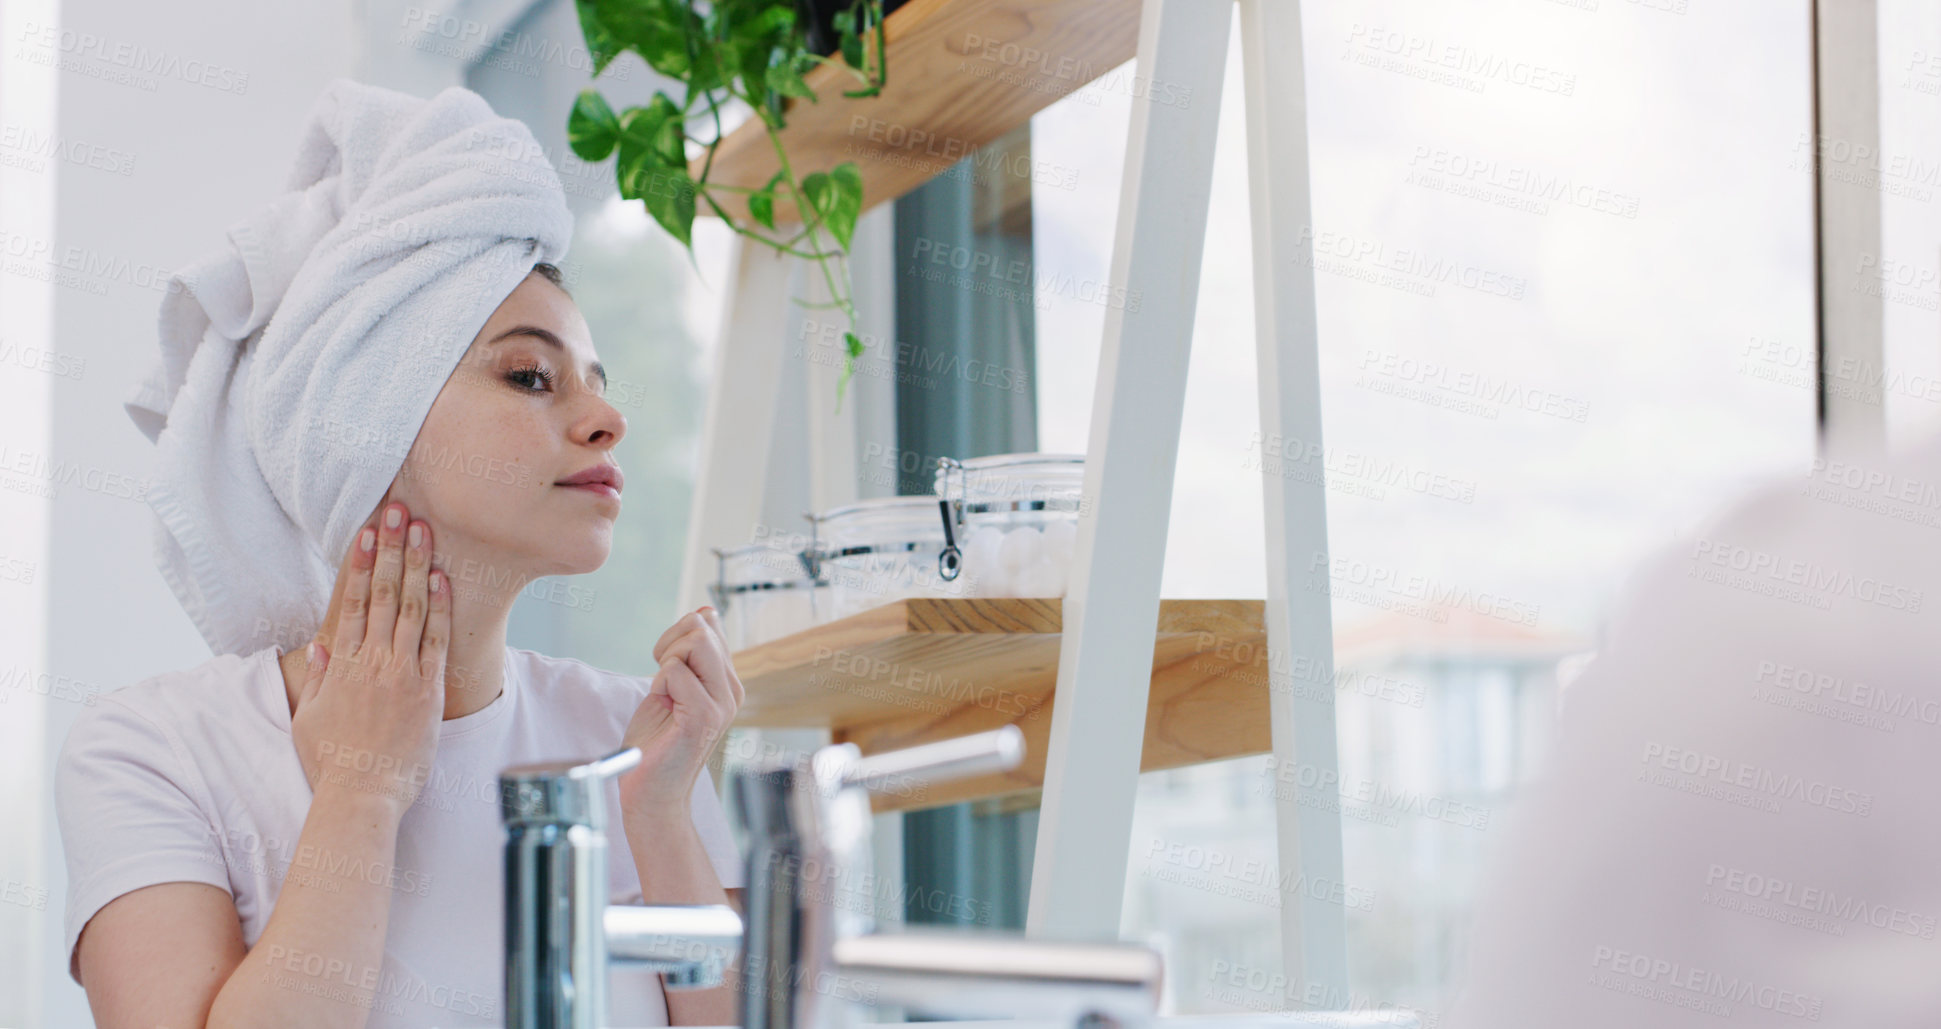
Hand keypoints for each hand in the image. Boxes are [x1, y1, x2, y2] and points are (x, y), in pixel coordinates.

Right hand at [290, 500, 450, 819]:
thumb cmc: (334, 763)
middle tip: (396, 511)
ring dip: (416, 564)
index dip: (361, 564)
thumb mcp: (308, 717)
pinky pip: (435, 640)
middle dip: (390, 548)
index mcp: (341, 665)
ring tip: (421, 529)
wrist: (362, 795)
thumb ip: (314, 678)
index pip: (352, 602)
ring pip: (409, 607)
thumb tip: (319, 644)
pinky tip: (442, 578)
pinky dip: (439, 607)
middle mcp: (370, 661)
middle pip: (382, 593)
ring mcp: (400, 672)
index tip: (366, 533)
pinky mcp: (427, 689)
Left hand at [617, 606, 743, 815]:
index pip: (708, 625)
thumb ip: (690, 653)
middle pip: (701, 627)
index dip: (677, 635)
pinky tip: (663, 706)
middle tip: (661, 679)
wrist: (652, 793)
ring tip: (664, 694)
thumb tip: (706, 612)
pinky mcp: (703, 717)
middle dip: (668, 643)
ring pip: (694, 642)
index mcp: (727, 681)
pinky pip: (676, 672)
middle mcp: (731, 691)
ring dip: (665, 663)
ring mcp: (721, 704)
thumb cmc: (657, 744)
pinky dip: (659, 683)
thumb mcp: (673, 686)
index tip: (667, 665)